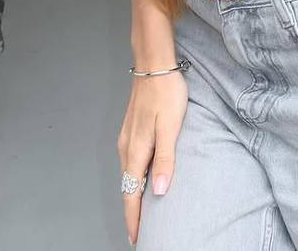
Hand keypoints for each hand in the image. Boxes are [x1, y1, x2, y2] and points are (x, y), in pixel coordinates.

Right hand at [118, 71, 187, 246]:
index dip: (133, 218)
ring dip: (132, 194)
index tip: (136, 238)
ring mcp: (126, 137)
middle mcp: (126, 147)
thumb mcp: (170, 127)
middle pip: (126, 187)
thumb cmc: (166, 92)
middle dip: (132, 211)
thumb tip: (157, 192)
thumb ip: (164, 160)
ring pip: (128, 174)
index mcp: (135, 150)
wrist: (154, 64)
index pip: (131, 193)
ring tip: (142, 212)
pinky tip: (142, 179)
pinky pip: (130, 162)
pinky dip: (133, 178)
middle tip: (140, 232)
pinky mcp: (130, 129)